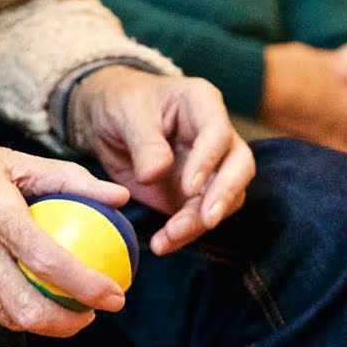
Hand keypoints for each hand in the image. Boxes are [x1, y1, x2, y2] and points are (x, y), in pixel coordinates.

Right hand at [0, 97, 130, 337]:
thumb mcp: (10, 158)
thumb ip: (68, 179)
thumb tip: (118, 196)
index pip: (50, 263)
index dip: (89, 288)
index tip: (115, 295)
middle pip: (28, 310)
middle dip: (69, 324)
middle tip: (91, 313)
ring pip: (4, 316)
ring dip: (40, 321)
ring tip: (63, 308)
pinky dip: (6, 308)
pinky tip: (23, 295)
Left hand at [67, 65, 255, 255]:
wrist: (106, 120)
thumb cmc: (121, 103)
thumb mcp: (125, 113)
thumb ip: (144, 142)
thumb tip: (155, 174)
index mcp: (201, 103)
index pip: (219, 132)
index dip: (208, 160)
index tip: (189, 186)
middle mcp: (215, 135)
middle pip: (239, 166)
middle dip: (224, 195)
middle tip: (206, 220)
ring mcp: (210, 166)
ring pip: (225, 197)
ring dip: (200, 222)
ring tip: (169, 237)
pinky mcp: (195, 193)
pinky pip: (200, 217)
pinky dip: (184, 233)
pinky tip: (163, 243)